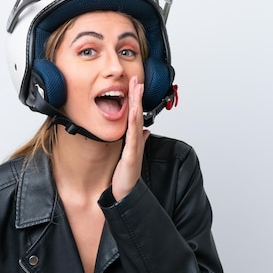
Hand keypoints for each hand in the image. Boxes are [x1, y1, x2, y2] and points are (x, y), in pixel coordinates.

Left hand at [112, 76, 149, 200]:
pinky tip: (132, 112)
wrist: (127, 193)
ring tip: (136, 89)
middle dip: (137, 96)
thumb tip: (146, 131)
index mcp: (135, 139)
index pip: (135, 115)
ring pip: (136, 121)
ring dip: (136, 104)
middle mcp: (137, 140)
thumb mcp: (131, 154)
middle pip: (137, 113)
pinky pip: (132, 136)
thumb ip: (139, 141)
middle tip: (136, 79)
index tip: (135, 84)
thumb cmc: (127, 175)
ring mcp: (135, 147)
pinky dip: (132, 123)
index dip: (135, 99)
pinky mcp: (131, 155)